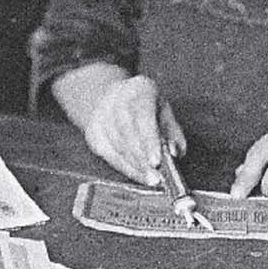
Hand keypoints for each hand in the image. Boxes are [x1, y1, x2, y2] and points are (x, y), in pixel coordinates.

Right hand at [60, 67, 185, 187]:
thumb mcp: (165, 112)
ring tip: (151, 179)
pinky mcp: (93, 131)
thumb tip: (174, 152)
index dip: (149, 140)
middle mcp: (116, 98)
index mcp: (139, 89)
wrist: (114, 97)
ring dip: (134, 166)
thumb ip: (173, 132)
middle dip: (142, 158)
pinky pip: (108, 154)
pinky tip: (138, 175)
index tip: (157, 162)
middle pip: (126, 131)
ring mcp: (101, 114)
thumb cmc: (146, 107)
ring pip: (116, 145)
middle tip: (157, 177)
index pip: (142, 115)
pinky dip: (124, 167)